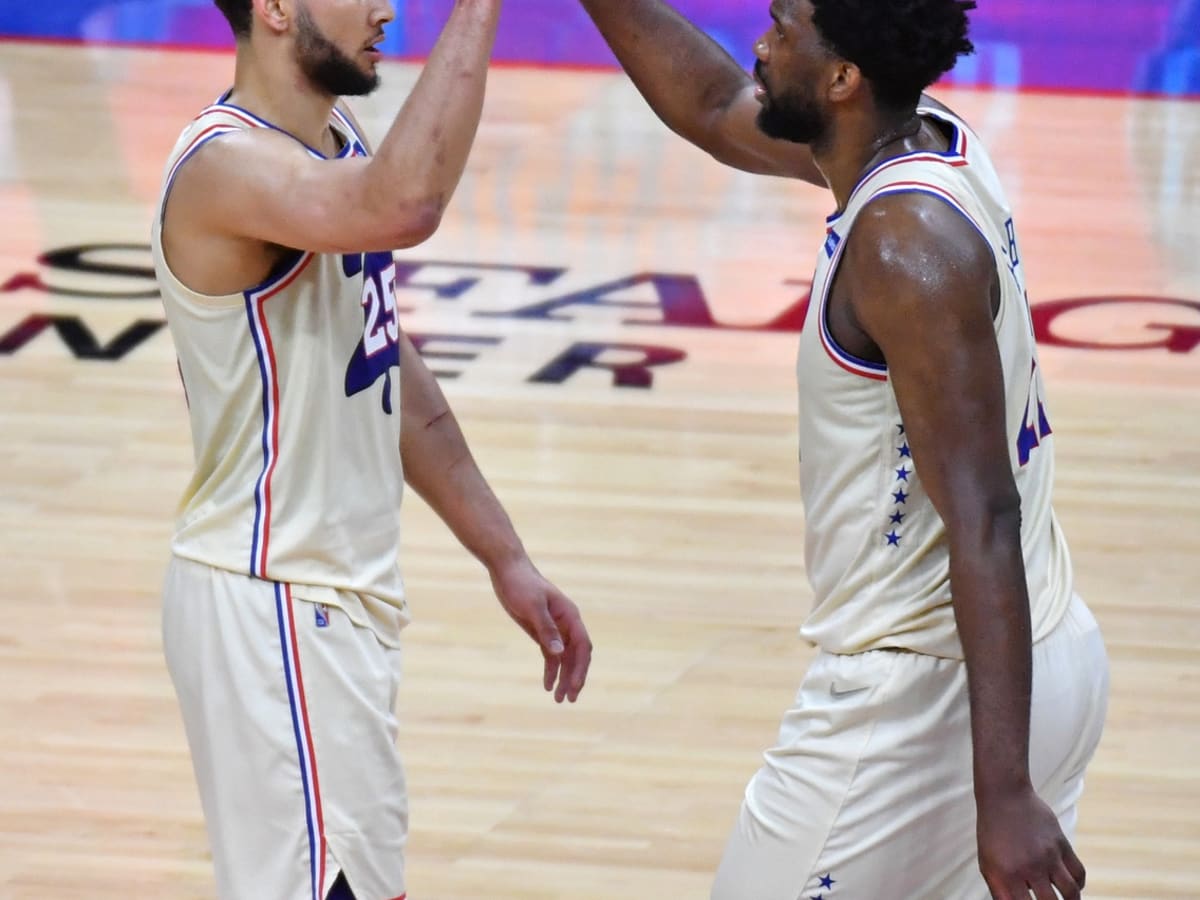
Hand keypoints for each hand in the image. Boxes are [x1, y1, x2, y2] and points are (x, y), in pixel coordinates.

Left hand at [489, 557, 591, 702]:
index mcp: (570, 616)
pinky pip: (551, 656)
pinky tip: (547, 685)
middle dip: (574, 678)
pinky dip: (551, 670)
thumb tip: (559, 653)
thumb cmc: (522, 584)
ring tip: (558, 700)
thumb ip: (546, 629)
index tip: (575, 687)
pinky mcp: (542, 632)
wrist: (508, 571)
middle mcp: (566, 624)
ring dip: (563, 678)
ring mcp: (555, 629)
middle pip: (576, 656)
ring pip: (564, 659)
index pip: (582, 646)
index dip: (581, 668)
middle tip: (569, 699)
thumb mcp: (533, 606)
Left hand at [977, 785, 1085, 899]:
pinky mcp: (1062, 844)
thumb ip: (1000, 892)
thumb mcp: (987, 863)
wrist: (1004, 796)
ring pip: (1071, 893)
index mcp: (1006, 874)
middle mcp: (1029, 867)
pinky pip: (1079, 873)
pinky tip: (1071, 888)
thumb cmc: (993, 833)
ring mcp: (1048, 855)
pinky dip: (1078, 886)